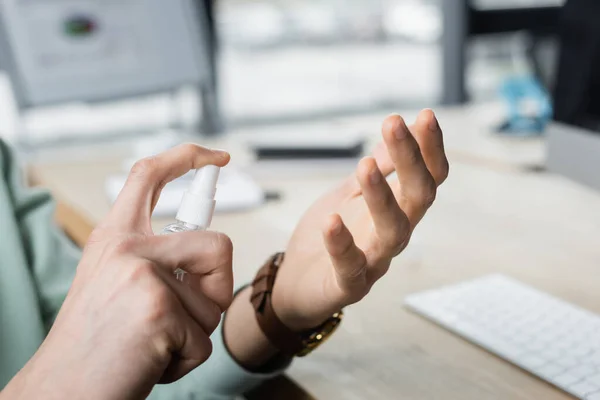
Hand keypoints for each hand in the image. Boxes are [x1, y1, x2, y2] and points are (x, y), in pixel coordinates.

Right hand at [3, 145, 232, 399]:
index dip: (187, 157)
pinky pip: (204, 341)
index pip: (151, 175)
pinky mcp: (157, 310)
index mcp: (115, 236)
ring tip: (152, 342)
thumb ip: (156, 259)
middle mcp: (126, 246)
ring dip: (195, 333)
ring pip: (215, 300)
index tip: (219, 157)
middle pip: (218, 245)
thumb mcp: (114, 282)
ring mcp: (141, 275)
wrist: (61, 389)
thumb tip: (214, 253)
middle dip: (217, 288)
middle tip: (184, 318)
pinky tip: (147, 361)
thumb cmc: (96, 342)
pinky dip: (184, 361)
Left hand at [273, 110, 448, 329]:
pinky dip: (342, 244)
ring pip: (393, 231)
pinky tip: (332, 221)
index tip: (425, 115)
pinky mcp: (347, 285)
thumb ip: (379, 167)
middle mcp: (393, 234)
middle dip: (410, 160)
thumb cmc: (327, 236)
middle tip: (394, 124)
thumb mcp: (350, 193)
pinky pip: (350, 267)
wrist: (296, 283)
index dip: (430, 148)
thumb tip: (403, 127)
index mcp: (397, 210)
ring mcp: (374, 261)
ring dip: (382, 197)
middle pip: (418, 198)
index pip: (428, 178)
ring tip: (366, 166)